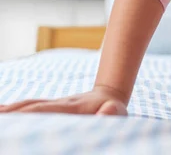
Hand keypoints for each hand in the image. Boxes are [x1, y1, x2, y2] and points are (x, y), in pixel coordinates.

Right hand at [0, 86, 127, 115]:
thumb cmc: (114, 110)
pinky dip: (13, 110)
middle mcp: (58, 104)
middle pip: (30, 107)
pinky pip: (29, 108)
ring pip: (27, 106)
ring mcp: (53, 105)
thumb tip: (106, 111)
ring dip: (9, 111)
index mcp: (71, 107)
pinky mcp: (51, 109)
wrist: (110, 96)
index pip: (44, 110)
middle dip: (11, 113)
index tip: (8, 115)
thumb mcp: (118, 111)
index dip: (26, 114)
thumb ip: (112, 112)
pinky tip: (2, 111)